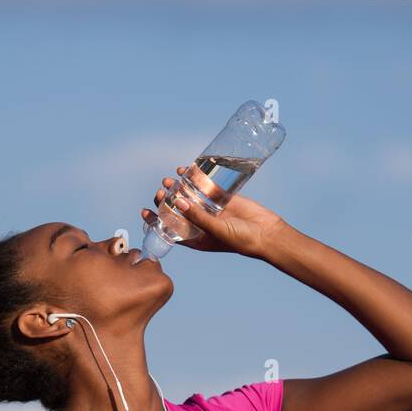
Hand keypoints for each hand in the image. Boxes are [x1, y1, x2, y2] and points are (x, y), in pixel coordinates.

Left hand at [141, 165, 285, 259]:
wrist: (266, 233)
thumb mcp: (216, 230)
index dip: (156, 221)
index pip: (170, 231)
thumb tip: (177, 201)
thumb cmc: (241, 239)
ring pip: (188, 197)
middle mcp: (200, 225)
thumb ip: (197, 217)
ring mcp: (210, 210)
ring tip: (168, 180)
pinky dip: (193, 179)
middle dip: (166, 201)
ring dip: (177, 189)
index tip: (145, 211)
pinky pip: (203, 187)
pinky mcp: (221, 198)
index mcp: (196, 239)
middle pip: (177, 211)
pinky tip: (184, 170)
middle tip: (161, 192)